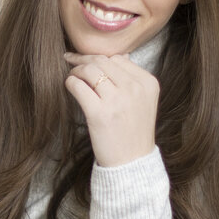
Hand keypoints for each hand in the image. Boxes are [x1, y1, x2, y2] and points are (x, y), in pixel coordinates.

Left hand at [63, 52, 158, 166]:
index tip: (88, 59)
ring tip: (73, 76)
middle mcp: (134, 89)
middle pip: (103, 61)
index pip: (118, 58)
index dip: (100, 57)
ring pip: (90, 70)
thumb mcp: (144, 101)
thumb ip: (133, 78)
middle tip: (72, 62)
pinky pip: (79, 86)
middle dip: (84, 60)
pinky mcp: (99, 113)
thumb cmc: (134, 132)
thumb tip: (120, 55)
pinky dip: (71, 83)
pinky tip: (70, 86)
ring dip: (77, 71)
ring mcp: (117, 100)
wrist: (132, 162)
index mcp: (148, 83)